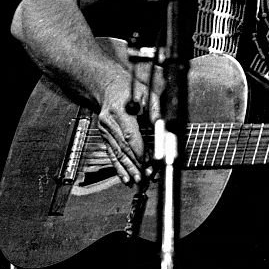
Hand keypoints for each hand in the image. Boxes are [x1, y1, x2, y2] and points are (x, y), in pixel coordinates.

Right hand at [97, 70, 157, 184]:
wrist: (109, 88)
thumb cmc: (130, 90)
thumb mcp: (146, 93)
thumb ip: (154, 110)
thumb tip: (163, 126)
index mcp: (119, 111)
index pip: (129, 133)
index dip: (139, 149)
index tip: (148, 160)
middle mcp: (109, 123)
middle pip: (124, 147)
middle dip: (136, 163)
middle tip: (148, 174)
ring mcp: (105, 131)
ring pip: (118, 154)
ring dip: (129, 169)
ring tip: (139, 180)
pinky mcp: (106, 138)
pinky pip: (112, 155)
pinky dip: (119, 168)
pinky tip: (126, 179)